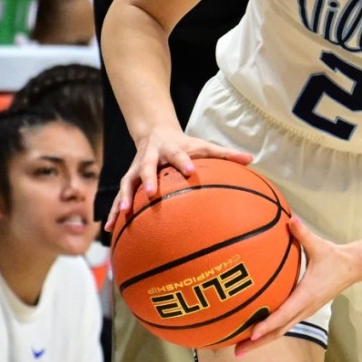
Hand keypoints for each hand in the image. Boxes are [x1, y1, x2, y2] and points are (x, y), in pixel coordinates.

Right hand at [106, 127, 251, 230]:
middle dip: (148, 180)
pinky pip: (119, 198)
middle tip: (150, 194)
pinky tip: (110, 230)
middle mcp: (150, 157)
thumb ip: (226, 154)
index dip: (183, 161)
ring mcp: (136, 169)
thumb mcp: (203, 145)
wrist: (155, 131)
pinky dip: (114, 212)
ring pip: (127, 183)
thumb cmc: (185, 144)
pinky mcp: (128, 180)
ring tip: (123, 214)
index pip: (178, 153)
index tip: (190, 170)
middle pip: (147, 167)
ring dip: (123, 198)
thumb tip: (251, 159)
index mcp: (171, 148)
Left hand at [235, 217, 360, 354]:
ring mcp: (304, 312)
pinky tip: (254, 332)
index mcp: (307, 295)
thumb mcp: (319, 245)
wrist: (352, 268)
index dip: (268, 324)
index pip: (284, 313)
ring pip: (281, 331)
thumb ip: (303, 233)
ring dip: (261, 341)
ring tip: (239, 348)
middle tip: (236, 352)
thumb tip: (290, 219)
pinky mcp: (303, 311)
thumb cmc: (334, 257)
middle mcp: (304, 308)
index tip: (252, 334)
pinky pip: (284, 325)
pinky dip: (269, 332)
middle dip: (258, 343)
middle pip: (278, 331)